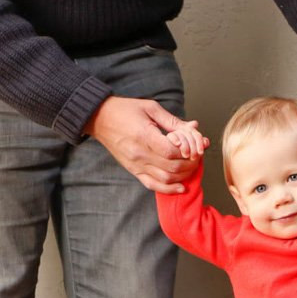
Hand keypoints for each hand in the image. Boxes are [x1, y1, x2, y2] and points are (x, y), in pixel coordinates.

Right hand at [84, 97, 203, 193]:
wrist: (100, 118)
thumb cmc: (125, 110)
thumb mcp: (151, 108)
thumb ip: (173, 121)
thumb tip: (194, 126)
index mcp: (145, 137)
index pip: (173, 152)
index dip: (188, 151)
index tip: (194, 146)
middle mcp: (140, 154)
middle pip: (172, 167)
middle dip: (190, 163)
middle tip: (197, 156)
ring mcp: (136, 165)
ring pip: (165, 179)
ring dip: (183, 176)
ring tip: (191, 167)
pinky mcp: (133, 170)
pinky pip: (152, 185)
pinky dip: (168, 189)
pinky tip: (180, 187)